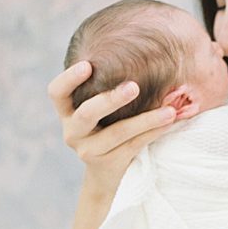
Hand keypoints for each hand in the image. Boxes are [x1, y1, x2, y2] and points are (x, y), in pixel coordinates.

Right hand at [47, 61, 177, 193]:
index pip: (57, 93)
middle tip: (133, 86)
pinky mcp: (108, 164)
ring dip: (146, 119)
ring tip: (169, 110)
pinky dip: (154, 131)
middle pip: (86, 114)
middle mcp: (73, 132)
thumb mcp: (100, 110)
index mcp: (67, 112)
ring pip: (117, 132)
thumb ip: (106, 88)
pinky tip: (170, 121)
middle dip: (110, 99)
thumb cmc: (107, 128)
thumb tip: (144, 53)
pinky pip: (134, 145)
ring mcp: (88, 150)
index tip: (88, 65)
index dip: (69, 79)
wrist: (106, 175)